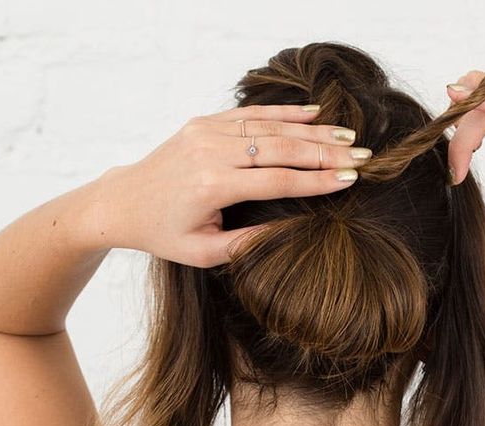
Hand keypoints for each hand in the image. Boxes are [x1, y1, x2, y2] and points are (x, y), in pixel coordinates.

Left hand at [90, 104, 371, 267]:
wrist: (122, 202)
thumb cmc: (163, 234)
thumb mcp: (204, 253)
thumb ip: (247, 243)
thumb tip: (291, 231)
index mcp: (213, 185)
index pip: (278, 181)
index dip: (317, 181)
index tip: (350, 180)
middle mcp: (210, 151)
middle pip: (281, 149)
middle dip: (326, 152)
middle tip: (362, 156)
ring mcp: (206, 131)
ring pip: (270, 128)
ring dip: (312, 131)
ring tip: (348, 136)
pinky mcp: (203, 122)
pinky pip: (251, 115)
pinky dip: (284, 113)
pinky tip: (313, 113)